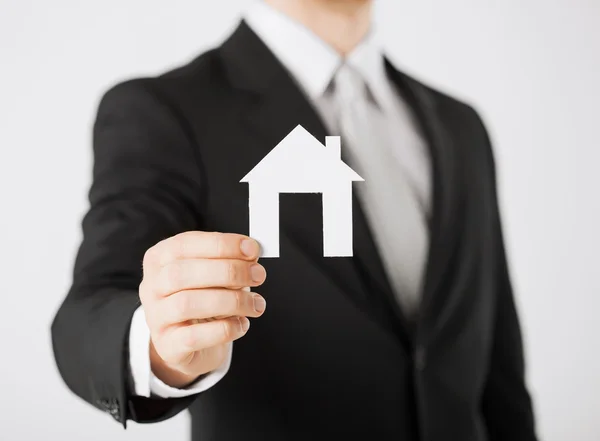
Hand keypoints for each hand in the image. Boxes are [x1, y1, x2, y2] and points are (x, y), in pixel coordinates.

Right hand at [139, 231, 266, 387]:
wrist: (190, 342)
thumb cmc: (205, 298)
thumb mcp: (214, 273)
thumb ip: (231, 260)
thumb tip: (252, 253)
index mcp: (160, 259)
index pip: (184, 244)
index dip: (221, 244)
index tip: (252, 249)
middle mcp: (151, 286)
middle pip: (182, 273)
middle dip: (228, 271)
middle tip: (259, 275)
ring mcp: (156, 318)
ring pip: (187, 304)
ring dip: (231, 301)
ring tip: (256, 304)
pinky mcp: (168, 346)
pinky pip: (194, 337)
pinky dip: (225, 329)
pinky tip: (242, 324)